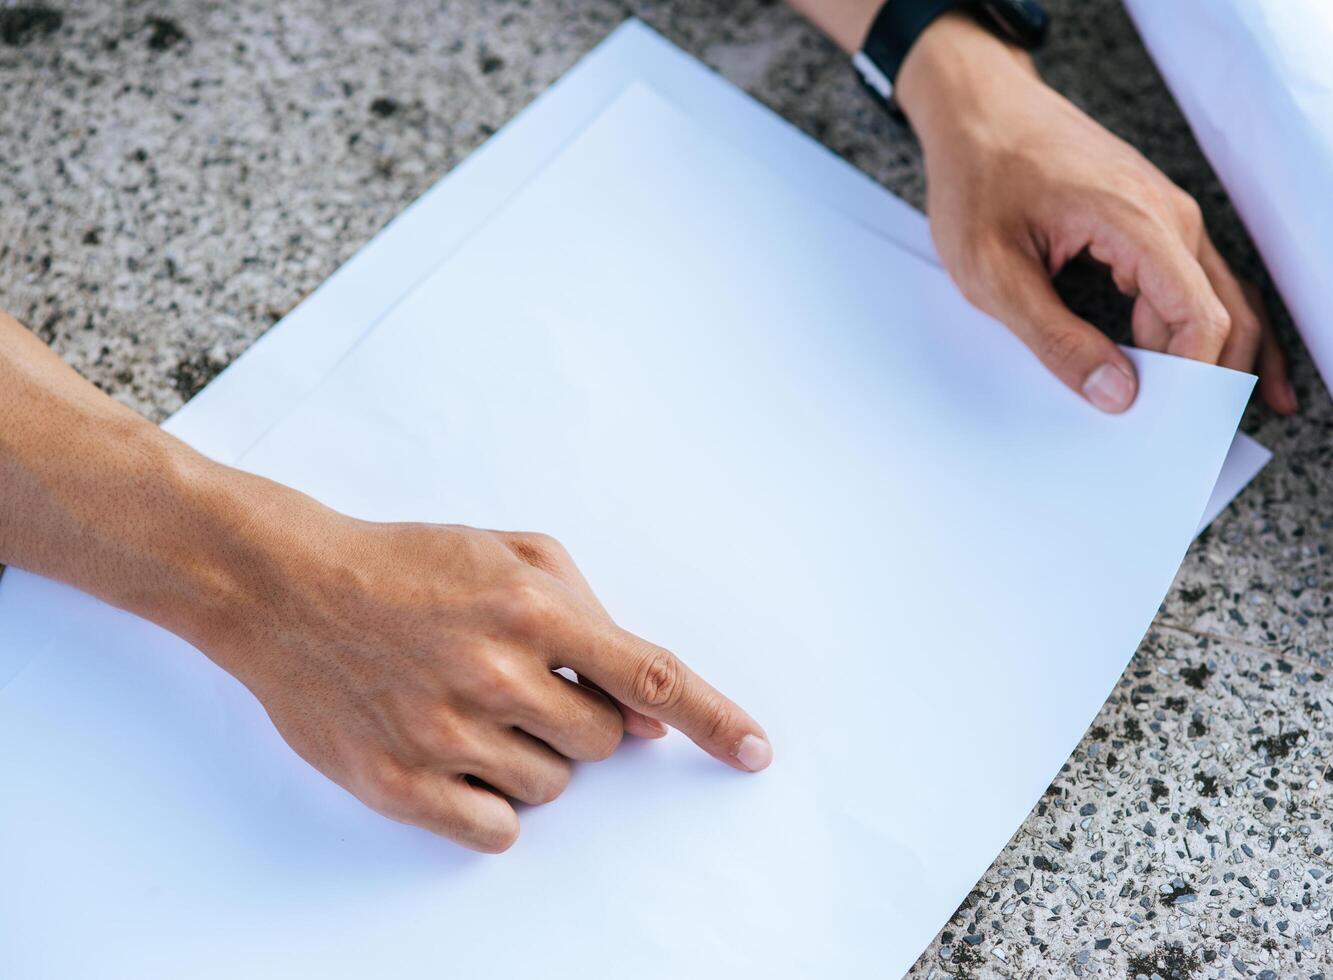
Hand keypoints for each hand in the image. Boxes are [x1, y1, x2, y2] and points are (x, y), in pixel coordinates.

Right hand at [205, 507, 772, 852]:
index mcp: (532, 607)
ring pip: (551, 789)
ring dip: (534, 759)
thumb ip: (591, 618)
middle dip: (582, 721)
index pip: (650, 675)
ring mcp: (443, 732)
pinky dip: (496, 806)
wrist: (285, 587)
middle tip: (524, 687)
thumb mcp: (511, 554)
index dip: (713, 718)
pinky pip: (497, 830)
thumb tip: (646, 712)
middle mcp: (494, 672)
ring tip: (474, 709)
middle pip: (601, 744)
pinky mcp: (398, 783)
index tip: (756, 752)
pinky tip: (461, 758)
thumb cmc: (408, 566)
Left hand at [896, 14, 1295, 414]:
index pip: (1200, 317)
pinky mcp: (1153, 220)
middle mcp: (1170, 216)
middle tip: (1194, 444)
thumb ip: (1055, 338)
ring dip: (1215, 359)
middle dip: (1216, 381)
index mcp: (1137, 223)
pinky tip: (1208, 370)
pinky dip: (1203, 327)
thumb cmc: (978, 180)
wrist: (977, 108)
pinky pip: (1193, 282)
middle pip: (1224, 313)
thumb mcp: (994, 275)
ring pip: (1217, 299)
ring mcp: (1168, 215)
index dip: (1196, 380)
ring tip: (1202, 423)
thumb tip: (1117, 395)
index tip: (1172, 429)